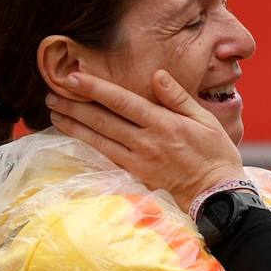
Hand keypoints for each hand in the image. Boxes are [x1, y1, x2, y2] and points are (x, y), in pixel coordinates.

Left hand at [47, 70, 244, 210]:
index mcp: (164, 124)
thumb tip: (157, 75)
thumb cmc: (217, 155)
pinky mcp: (136, 176)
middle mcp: (147, 142)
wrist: (218, 195)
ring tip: (55, 112)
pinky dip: (88, 145)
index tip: (73, 78)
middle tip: (52, 93)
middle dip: (75, 105)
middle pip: (103, 120)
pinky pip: (106, 157)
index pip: (122, 102)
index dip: (95, 89)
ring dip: (74, 125)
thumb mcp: (206, 120)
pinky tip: (75, 136)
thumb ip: (179, 97)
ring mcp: (139, 161)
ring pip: (99, 140)